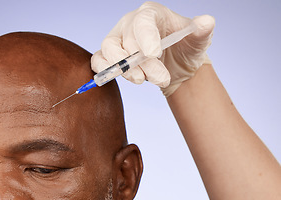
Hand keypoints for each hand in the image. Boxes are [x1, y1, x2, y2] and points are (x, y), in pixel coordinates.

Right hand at [91, 1, 214, 95]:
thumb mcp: (199, 38)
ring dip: (124, 69)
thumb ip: (203, 29)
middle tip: (161, 78)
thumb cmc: (185, 47)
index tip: (154, 54)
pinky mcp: (108, 57)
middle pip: (128, 41)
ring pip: (109, 50)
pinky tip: (116, 79)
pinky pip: (98, 61)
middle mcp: (130, 24)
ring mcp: (117, 40)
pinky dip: (103, 70)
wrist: (176, 65)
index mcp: (151, 14)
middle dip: (143, 63)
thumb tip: (206, 22)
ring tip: (142, 80)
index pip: (143, 22)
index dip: (146, 38)